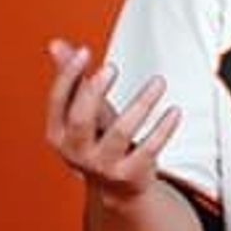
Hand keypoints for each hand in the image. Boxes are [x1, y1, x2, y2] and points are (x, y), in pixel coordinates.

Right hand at [44, 38, 179, 208]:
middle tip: (112, 65)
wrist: (117, 187)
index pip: (58, 102)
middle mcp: (76, 153)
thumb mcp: (84, 110)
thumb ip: (73, 78)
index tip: (85, 51)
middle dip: (94, 91)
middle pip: (81, 119)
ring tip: (159, 81)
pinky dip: (163, 129)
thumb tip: (56, 43)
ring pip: (121, 132)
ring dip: (142, 104)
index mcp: (59, 135)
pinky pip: (149, 149)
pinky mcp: (130, 174)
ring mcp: (103, 166)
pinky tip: (175, 110)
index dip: (68, 76)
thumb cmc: (99, 138)